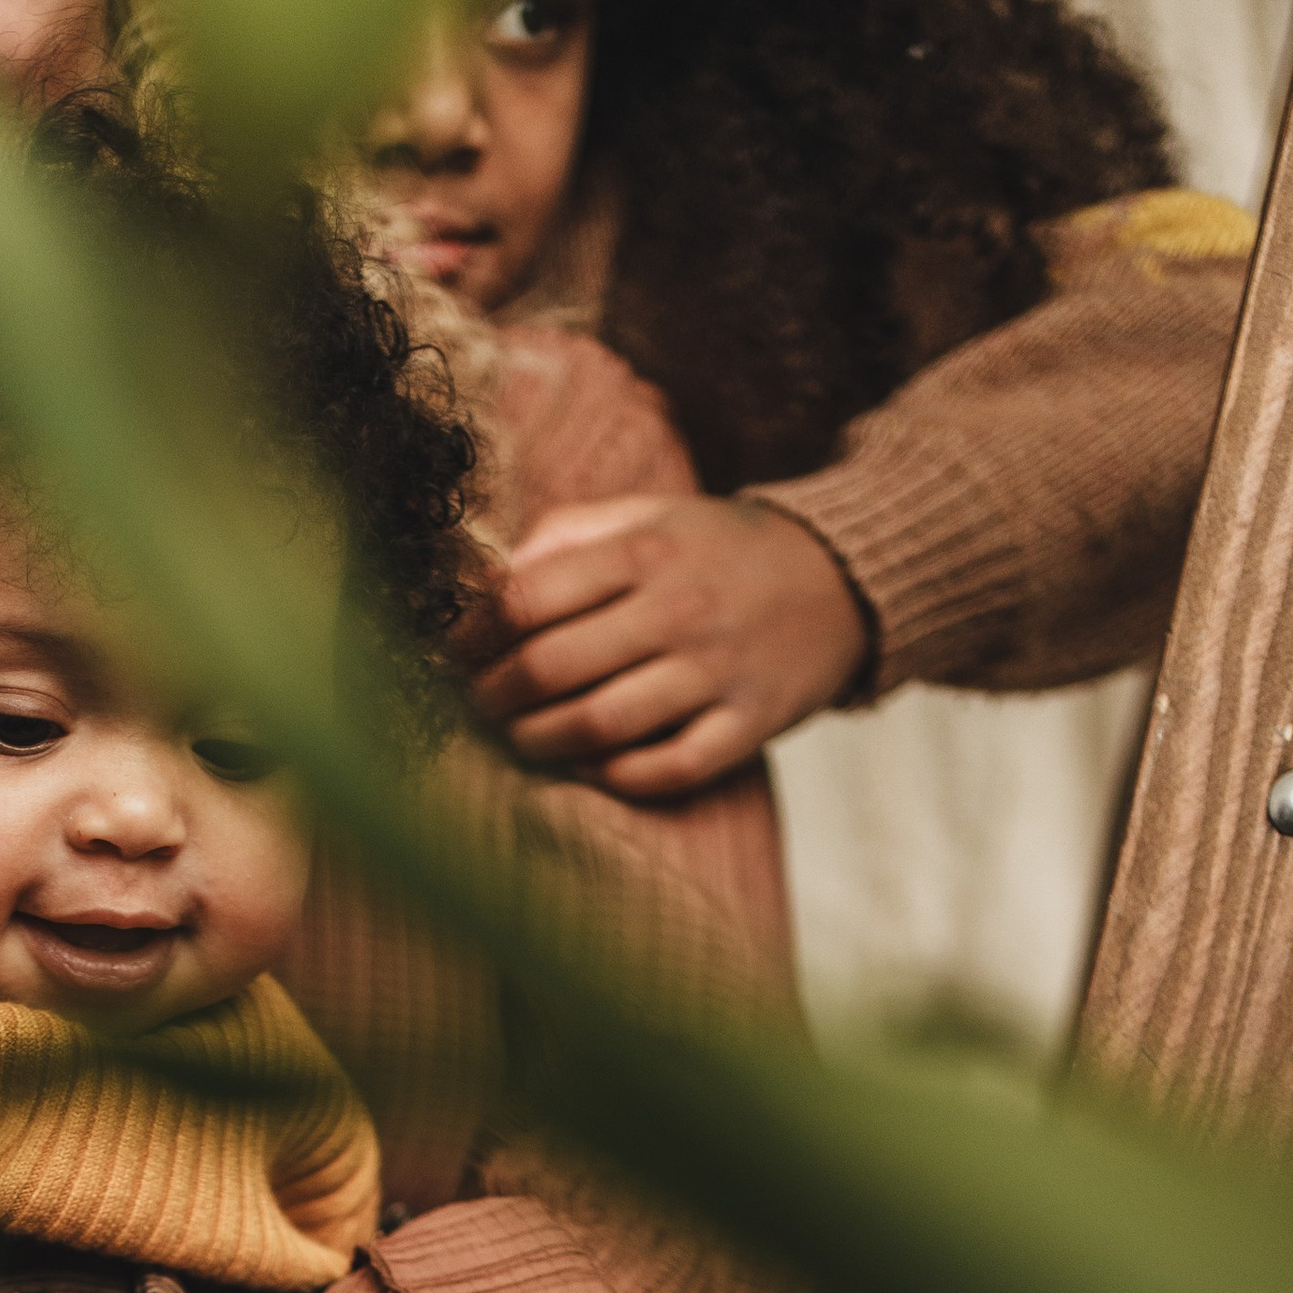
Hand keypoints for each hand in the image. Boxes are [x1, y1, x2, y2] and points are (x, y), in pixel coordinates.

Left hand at [470, 493, 869, 797]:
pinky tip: (588, 768)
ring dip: (540, 742)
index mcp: (645, 550)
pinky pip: (668, 769)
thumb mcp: (651, 515)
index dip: (473, 634)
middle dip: (493, 696)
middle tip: (472, 707)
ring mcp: (716, 672)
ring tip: (516, 739)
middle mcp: (679, 609)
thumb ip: (570, 535)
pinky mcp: (749, 724)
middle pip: (553, 667)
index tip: (451, 654)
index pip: (529, 597)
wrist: (841, 578)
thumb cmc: (718, 551)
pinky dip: (616, 778)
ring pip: (601, 725)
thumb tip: (490, 579)